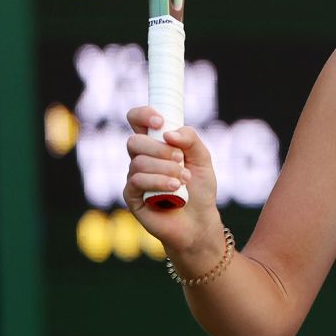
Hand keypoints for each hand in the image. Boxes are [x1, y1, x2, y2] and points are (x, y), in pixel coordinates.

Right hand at [124, 106, 222, 259]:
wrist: (199, 221)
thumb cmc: (200, 188)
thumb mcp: (203, 158)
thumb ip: (190, 139)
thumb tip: (167, 133)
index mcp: (156, 143)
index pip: (137, 119)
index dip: (143, 115)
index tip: (160, 122)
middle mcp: (141, 158)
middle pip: (134, 141)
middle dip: (160, 149)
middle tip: (180, 160)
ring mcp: (134, 177)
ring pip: (138, 162)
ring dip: (165, 169)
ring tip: (183, 180)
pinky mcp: (131, 196)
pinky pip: (137, 180)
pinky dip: (159, 182)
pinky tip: (174, 189)